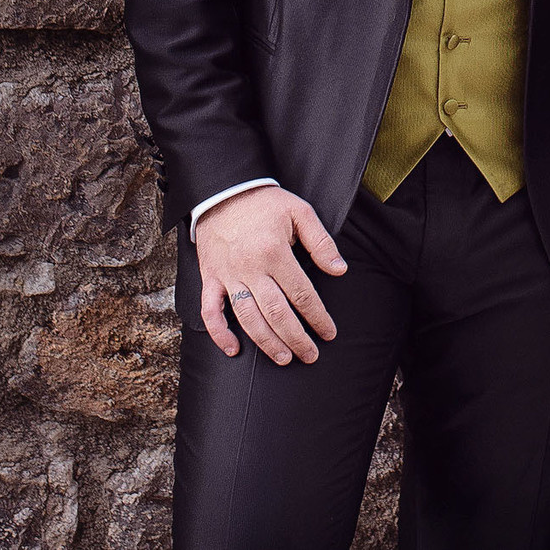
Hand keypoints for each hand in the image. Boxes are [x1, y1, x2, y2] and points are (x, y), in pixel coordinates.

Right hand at [193, 186, 346, 364]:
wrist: (224, 191)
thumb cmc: (264, 203)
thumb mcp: (300, 212)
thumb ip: (321, 242)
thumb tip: (339, 270)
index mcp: (274, 252)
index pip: (301, 294)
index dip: (317, 317)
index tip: (328, 332)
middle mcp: (250, 268)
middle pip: (276, 313)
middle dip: (296, 338)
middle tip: (310, 354)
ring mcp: (228, 276)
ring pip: (247, 318)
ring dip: (266, 342)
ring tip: (284, 358)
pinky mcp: (211, 278)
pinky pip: (210, 311)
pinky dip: (219, 333)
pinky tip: (234, 349)